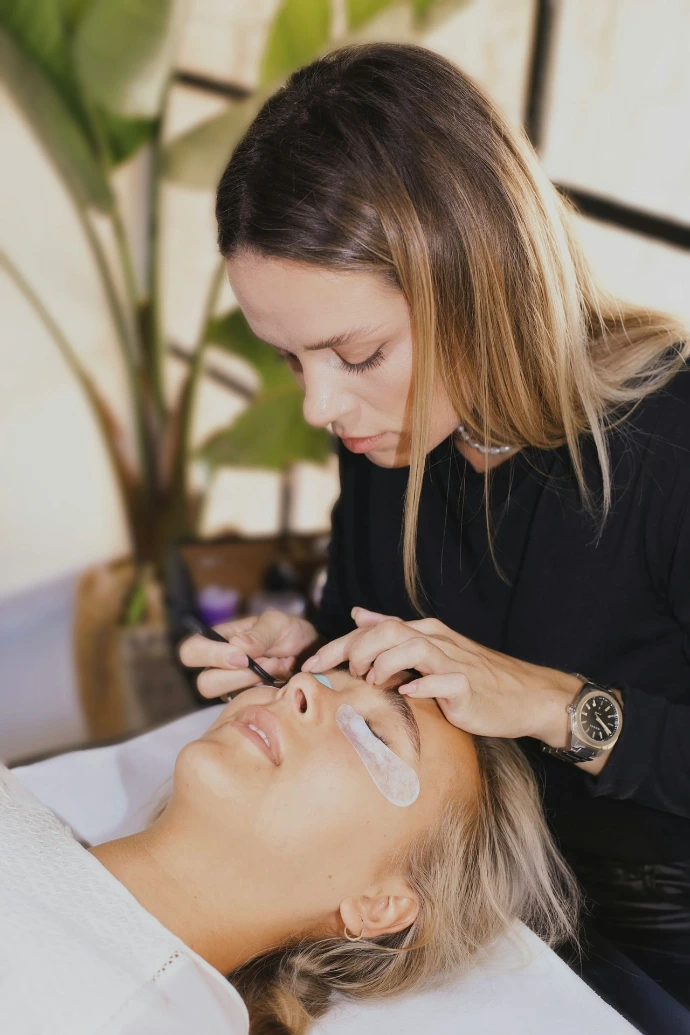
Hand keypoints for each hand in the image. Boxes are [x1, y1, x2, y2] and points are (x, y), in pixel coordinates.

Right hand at [179, 609, 317, 699]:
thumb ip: (258, 634)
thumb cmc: (288, 632)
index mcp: (217, 641)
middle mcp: (218, 667)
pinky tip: (282, 678)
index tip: (243, 656)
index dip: (211, 656)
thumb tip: (237, 646)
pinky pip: (246, 707)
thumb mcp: (277, 623)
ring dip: (254, 683)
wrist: (310, 651)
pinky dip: (266, 692)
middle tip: (268, 663)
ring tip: (278, 666)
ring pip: (223, 698)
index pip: (190, 651)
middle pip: (204, 683)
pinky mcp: (246, 703)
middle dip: (238, 676)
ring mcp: (231, 688)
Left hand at [303, 607, 579, 744]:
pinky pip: (440, 681)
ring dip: (382, 664)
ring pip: (410, 647)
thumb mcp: (431, 651)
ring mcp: (453, 661)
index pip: (373, 630)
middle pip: (387, 632)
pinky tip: (406, 695)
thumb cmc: (475, 677)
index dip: (338, 645)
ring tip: (368, 682)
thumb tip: (358, 615)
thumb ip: (394, 634)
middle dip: (352, 651)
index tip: (310, 665)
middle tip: (333, 674)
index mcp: (424, 632)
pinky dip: (419, 686)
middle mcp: (436, 640)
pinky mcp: (467, 685)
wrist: (526, 695)